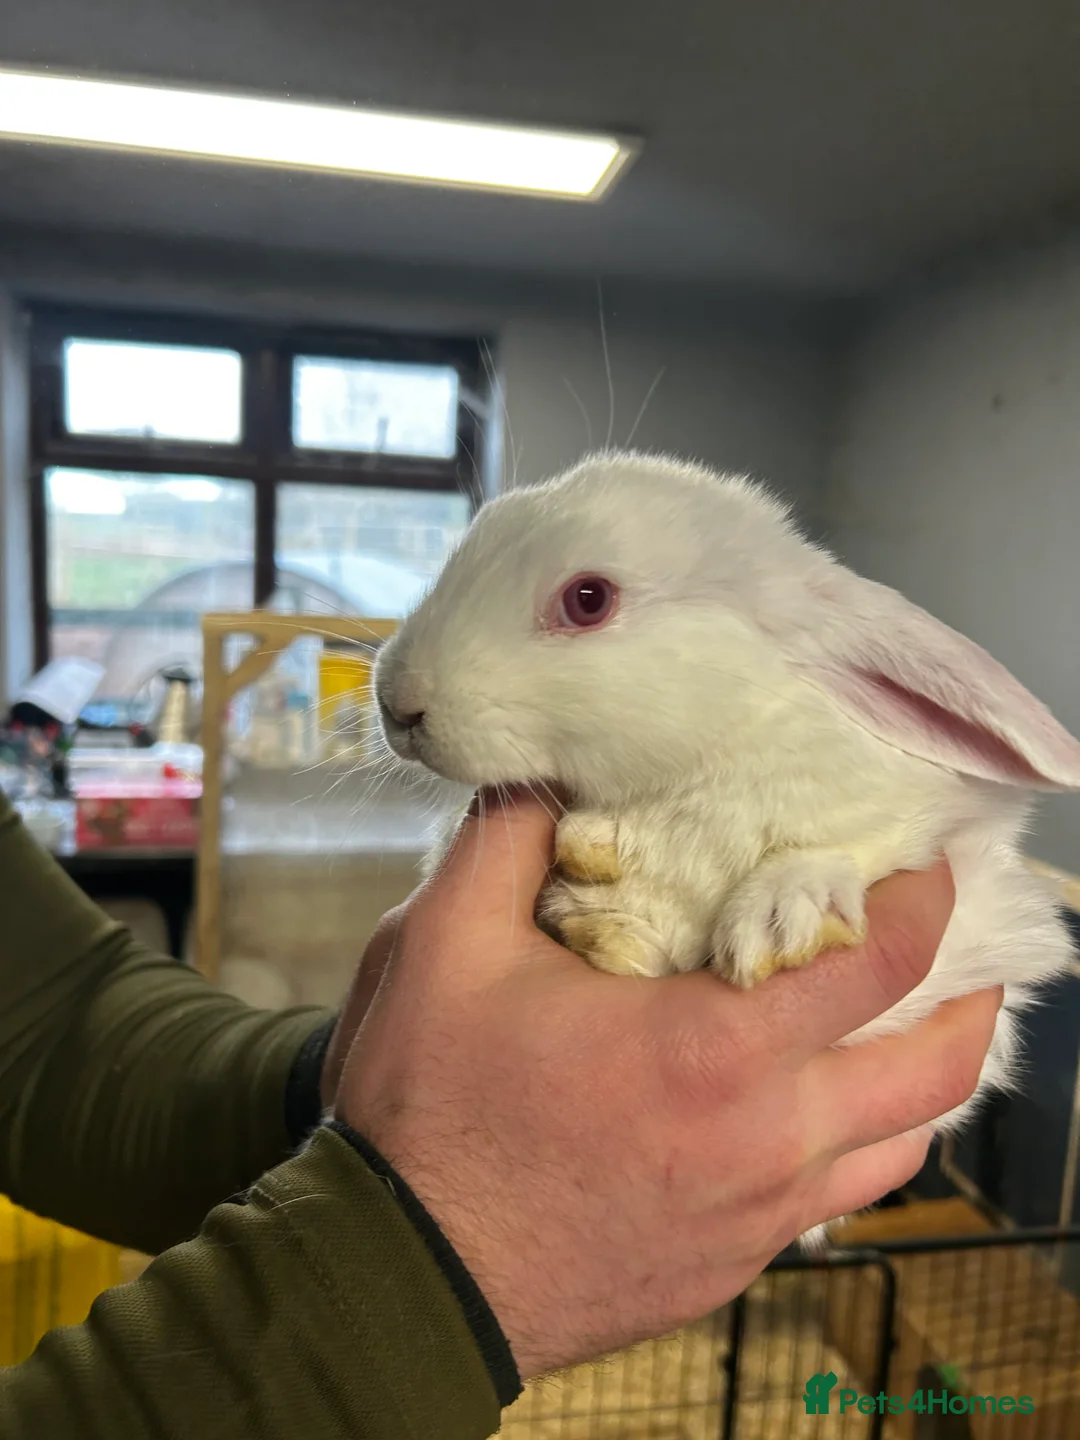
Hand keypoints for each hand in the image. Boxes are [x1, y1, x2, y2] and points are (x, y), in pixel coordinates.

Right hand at [331, 789, 999, 1378]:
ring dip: (915, 1079)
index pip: (875, 961)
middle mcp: (763, 1142)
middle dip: (967, 998)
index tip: (930, 863)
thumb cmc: (426, 1108)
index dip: (924, 899)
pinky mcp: (730, 1267)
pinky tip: (801, 1107)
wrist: (400, 1274)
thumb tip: (550, 771)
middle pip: (933, 1072)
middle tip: (955, 948)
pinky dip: (851, 1141)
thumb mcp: (441, 942)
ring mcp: (755, 1218)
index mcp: (711, 1051)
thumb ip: (507, 837)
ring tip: (891, 1026)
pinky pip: (831, 1198)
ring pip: (899, 1148)